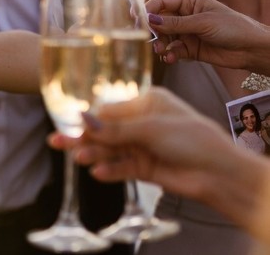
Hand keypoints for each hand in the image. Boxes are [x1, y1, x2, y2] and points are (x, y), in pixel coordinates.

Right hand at [49, 87, 237, 204]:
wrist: (218, 173)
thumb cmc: (193, 138)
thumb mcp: (151, 127)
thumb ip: (114, 128)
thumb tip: (83, 120)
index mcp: (147, 102)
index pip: (109, 109)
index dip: (89, 118)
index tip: (70, 123)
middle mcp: (142, 123)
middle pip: (105, 131)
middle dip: (83, 137)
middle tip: (58, 140)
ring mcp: (143, 147)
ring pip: (110, 150)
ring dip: (94, 154)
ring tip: (78, 158)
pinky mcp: (145, 168)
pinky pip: (120, 168)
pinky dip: (109, 170)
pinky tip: (98, 172)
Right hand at [146, 0, 269, 70]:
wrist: (252, 49)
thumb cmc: (233, 27)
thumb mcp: (203, 22)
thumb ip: (175, 23)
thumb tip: (150, 20)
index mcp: (189, 2)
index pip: (162, 2)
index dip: (148, 9)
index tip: (136, 18)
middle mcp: (186, 16)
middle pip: (160, 21)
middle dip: (152, 30)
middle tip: (146, 38)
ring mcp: (187, 33)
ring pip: (164, 37)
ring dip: (160, 43)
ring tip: (161, 50)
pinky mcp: (190, 48)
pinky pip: (173, 50)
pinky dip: (170, 54)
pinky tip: (170, 58)